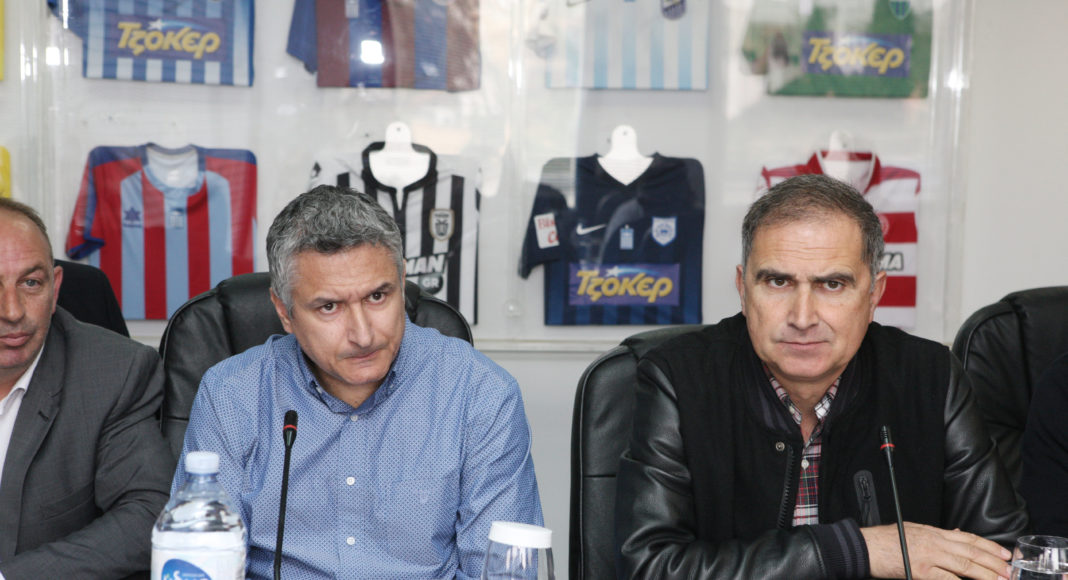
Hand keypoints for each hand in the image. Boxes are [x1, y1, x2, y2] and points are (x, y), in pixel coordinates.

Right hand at [860, 522, 1012, 578]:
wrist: (865, 547)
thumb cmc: (885, 541)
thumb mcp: (914, 531)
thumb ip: (936, 535)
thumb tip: (957, 535)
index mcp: (933, 532)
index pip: (968, 538)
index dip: (989, 546)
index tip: (1004, 554)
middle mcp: (934, 542)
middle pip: (971, 553)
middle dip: (994, 563)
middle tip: (1009, 571)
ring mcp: (929, 557)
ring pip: (965, 566)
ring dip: (986, 575)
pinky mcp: (921, 571)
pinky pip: (948, 579)